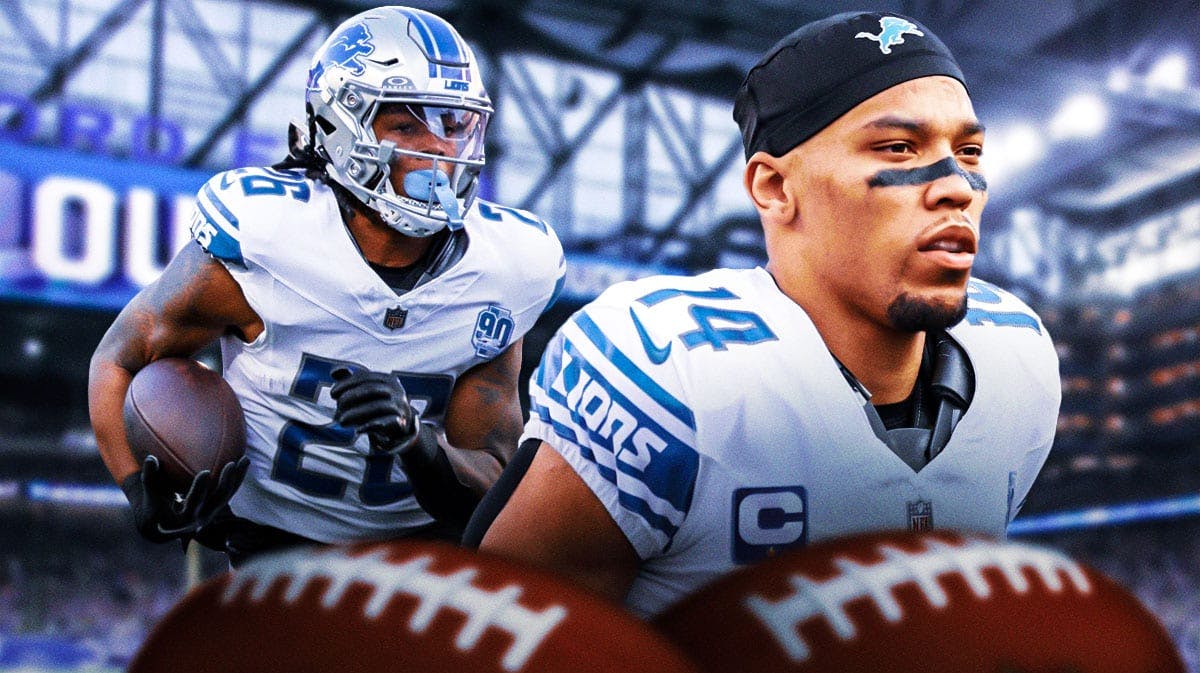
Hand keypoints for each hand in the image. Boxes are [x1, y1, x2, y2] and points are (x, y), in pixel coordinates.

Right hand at [121, 454, 249, 543]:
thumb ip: (150, 477)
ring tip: (245, 459)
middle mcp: (201, 517)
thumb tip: (151, 459)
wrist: (164, 526)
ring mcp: (211, 512)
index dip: (199, 489)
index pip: (193, 503)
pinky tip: (244, 461)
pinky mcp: (217, 506)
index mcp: (183, 518)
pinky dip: (237, 478)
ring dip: (237, 478)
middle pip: (217, 500)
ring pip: (227, 495)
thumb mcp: (150, 495)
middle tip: (231, 464)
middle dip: (225, 482)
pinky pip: (230, 491)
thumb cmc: (153, 506)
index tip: (205, 473)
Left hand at [330, 367, 418, 453]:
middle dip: (351, 397)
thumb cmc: (377, 405)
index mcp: (387, 379)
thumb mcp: (365, 392)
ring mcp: (399, 406)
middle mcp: (396, 390)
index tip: (332, 394)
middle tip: (337, 407)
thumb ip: (350, 381)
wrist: (399, 425)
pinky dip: (370, 426)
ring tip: (341, 421)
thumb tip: (334, 372)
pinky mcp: (401, 422)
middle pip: (371, 389)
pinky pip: (385, 423)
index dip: (346, 384)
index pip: (364, 377)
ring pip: (378, 406)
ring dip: (357, 413)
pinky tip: (358, 430)